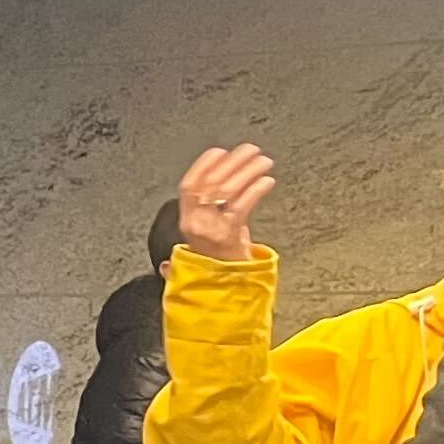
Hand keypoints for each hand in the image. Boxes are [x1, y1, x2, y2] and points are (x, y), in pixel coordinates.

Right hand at [175, 146, 273, 265]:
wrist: (220, 294)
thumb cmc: (215, 268)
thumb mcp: (200, 246)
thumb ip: (197, 228)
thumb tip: (176, 248)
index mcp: (187, 221)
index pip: (189, 186)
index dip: (203, 165)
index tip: (220, 151)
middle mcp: (196, 223)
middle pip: (211, 183)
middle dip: (233, 162)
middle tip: (251, 149)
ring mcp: (212, 228)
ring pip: (227, 191)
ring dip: (247, 172)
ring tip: (264, 161)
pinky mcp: (229, 235)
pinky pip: (242, 206)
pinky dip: (255, 190)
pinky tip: (267, 181)